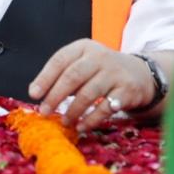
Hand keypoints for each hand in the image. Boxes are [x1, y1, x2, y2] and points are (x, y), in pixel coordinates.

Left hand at [28, 39, 157, 131]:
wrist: (140, 73)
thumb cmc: (101, 70)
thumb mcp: (83, 62)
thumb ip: (62, 74)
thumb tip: (36, 93)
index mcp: (83, 47)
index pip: (59, 60)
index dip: (45, 78)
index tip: (33, 94)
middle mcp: (99, 57)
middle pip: (72, 76)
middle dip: (55, 96)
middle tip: (44, 111)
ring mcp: (114, 73)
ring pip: (88, 93)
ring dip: (73, 111)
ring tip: (64, 121)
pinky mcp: (127, 91)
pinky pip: (105, 108)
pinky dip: (91, 119)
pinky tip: (81, 126)